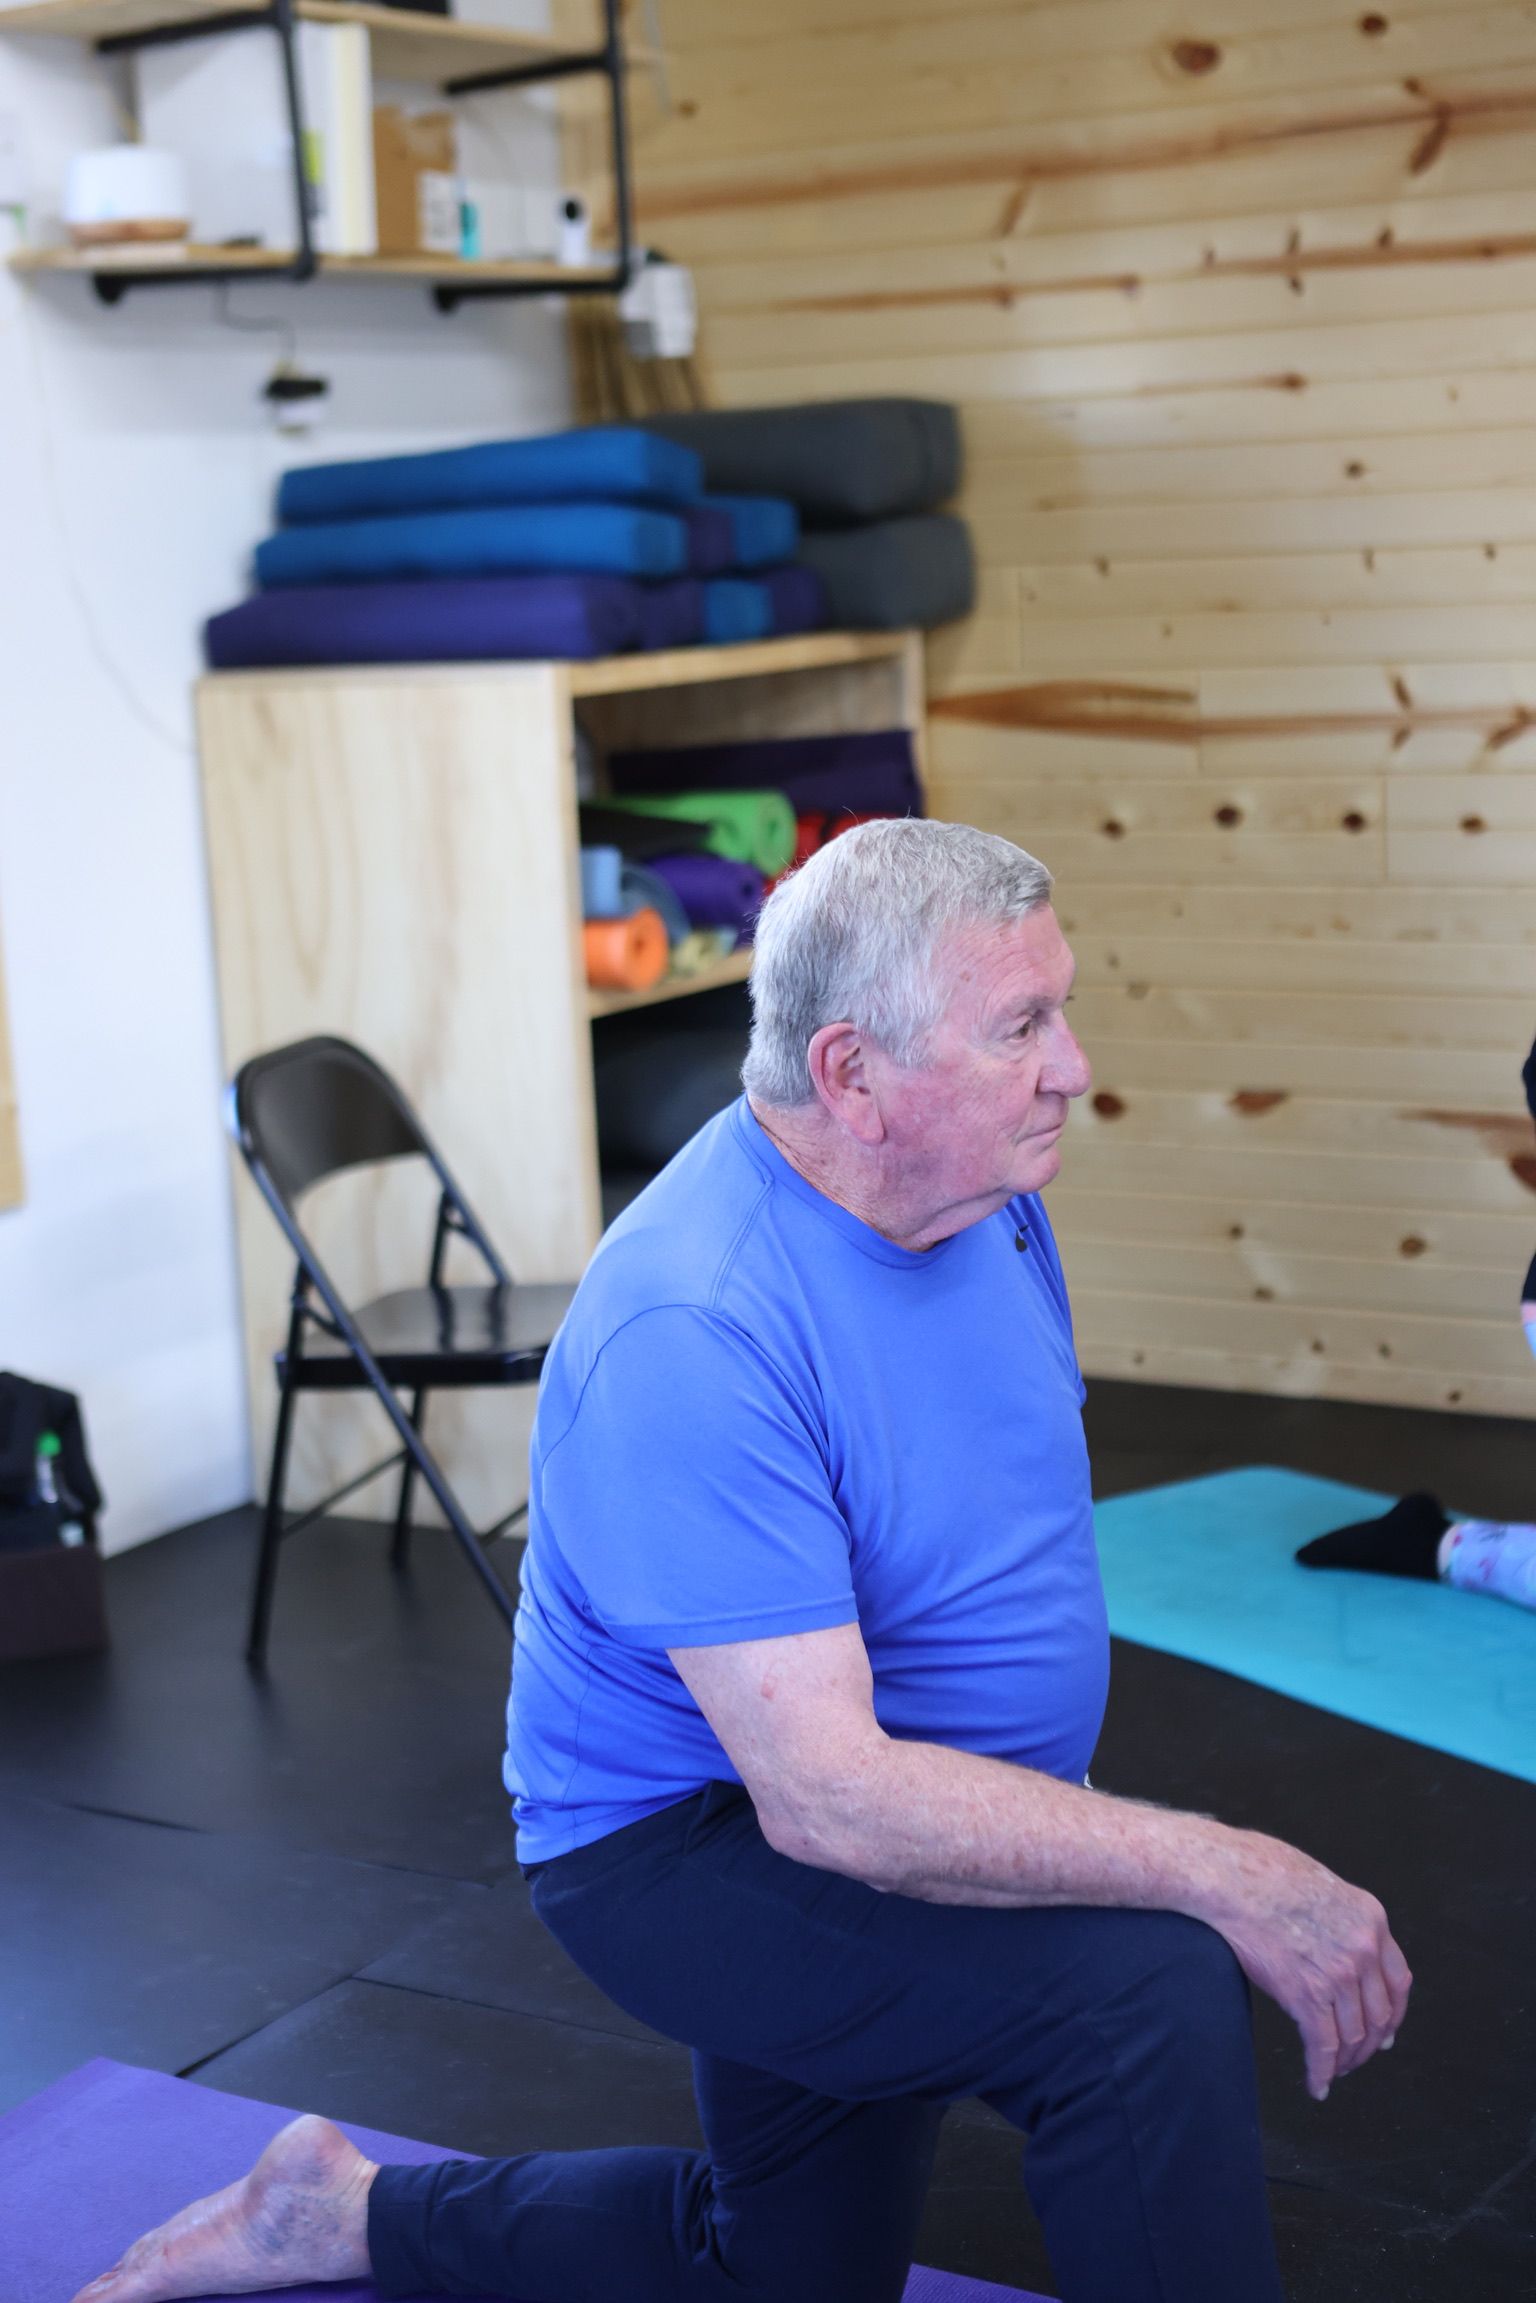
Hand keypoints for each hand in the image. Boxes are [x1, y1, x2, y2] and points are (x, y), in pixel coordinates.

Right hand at [1196, 1829, 1411, 2101]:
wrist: (1228, 1877)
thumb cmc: (1262, 1872)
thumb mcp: (1323, 1886)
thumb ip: (1342, 1920)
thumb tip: (1337, 1949)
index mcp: (1371, 1918)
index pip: (1399, 1981)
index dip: (1392, 2015)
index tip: (1385, 2033)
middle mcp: (1364, 1947)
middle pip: (1378, 2015)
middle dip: (1368, 2045)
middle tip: (1355, 2059)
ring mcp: (1338, 1972)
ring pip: (1353, 2035)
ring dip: (1345, 2062)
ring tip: (1333, 2072)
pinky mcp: (1306, 1993)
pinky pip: (1323, 2046)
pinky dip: (1322, 2072)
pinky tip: (1317, 2084)